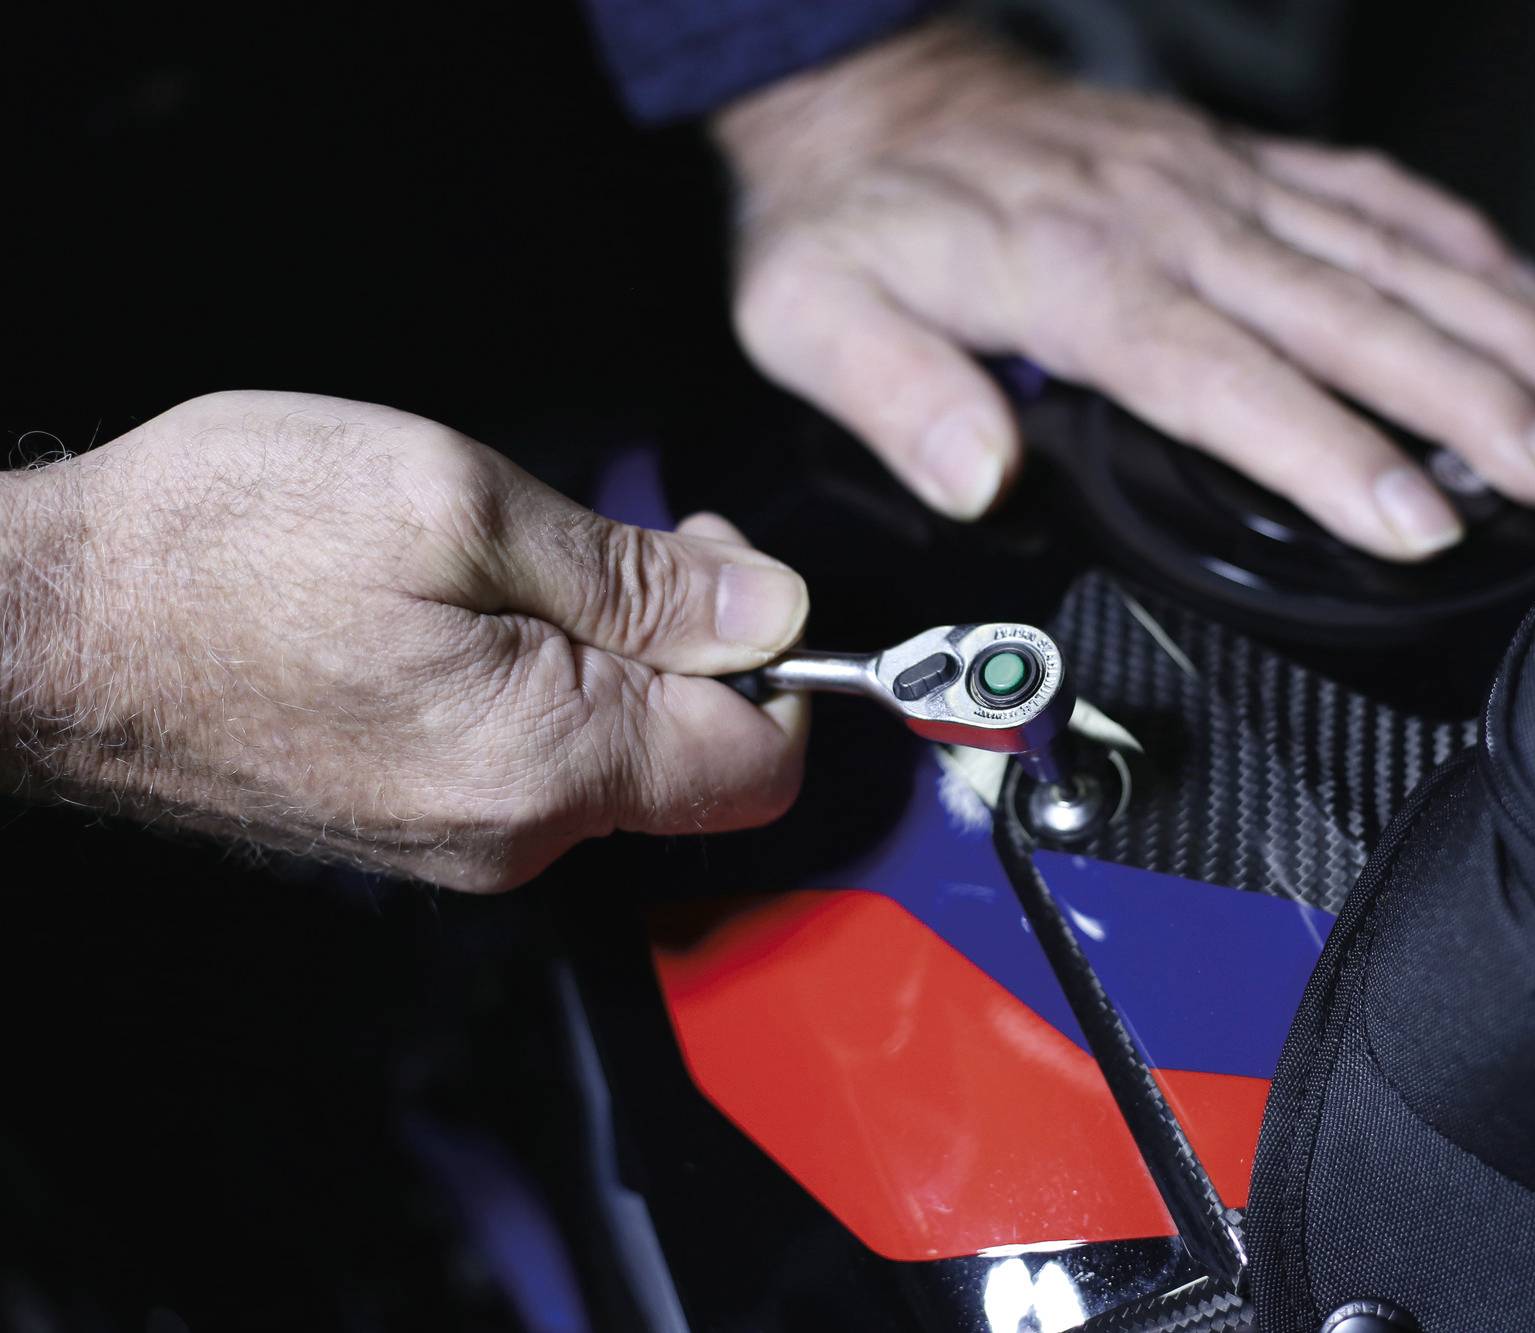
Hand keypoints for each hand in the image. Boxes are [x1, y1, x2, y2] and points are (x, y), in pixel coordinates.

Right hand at [0, 391, 808, 890]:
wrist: (43, 627)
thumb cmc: (220, 546)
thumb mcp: (455, 506)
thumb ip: (638, 576)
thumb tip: (771, 612)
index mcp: (548, 764)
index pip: (762, 766)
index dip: (785, 667)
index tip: (728, 571)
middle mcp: (514, 834)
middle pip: (693, 762)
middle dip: (690, 646)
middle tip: (609, 540)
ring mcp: (457, 840)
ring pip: (613, 757)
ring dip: (606, 657)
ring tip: (504, 565)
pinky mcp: (409, 823)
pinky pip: (535, 764)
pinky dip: (541, 684)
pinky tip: (459, 612)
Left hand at [715, 21, 1534, 560]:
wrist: (865, 98)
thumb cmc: (850, 219)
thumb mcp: (815, 316)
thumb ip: (898, 396)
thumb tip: (977, 473)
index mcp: (1078, 278)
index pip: (1226, 378)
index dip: (1328, 453)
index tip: (1415, 518)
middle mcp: (1171, 223)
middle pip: (1346, 317)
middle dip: (1468, 400)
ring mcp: (1215, 184)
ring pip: (1385, 253)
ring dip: (1498, 326)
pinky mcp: (1234, 162)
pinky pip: (1366, 188)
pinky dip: (1454, 236)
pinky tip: (1521, 286)